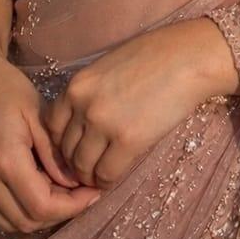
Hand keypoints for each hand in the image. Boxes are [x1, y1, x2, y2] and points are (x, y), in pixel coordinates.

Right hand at [0, 39, 103, 233]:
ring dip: (40, 216)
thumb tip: (73, 184)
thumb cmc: (4, 88)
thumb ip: (54, 154)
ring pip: (12, 224)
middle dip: (60, 213)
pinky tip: (39, 191)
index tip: (94, 191)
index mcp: (4, 160)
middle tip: (82, 192)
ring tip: (63, 193)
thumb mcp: (37, 114)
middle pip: (28, 222)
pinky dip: (22, 211)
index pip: (43, 206)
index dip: (72, 206)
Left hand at [42, 19, 230, 190]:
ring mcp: (104, 124)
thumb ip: (88, 94)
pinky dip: (107, 181)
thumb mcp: (106, 68)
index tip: (75, 149)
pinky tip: (114, 177)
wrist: (187, 58)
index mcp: (76, 86)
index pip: (51, 127)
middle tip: (87, 170)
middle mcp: (83, 105)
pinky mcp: (128, 141)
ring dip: (89, 176)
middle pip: (65, 150)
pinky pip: (107, 174)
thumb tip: (80, 124)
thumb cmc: (152, 57)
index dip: (62, 143)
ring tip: (100, 176)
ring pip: (82, 167)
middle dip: (74, 164)